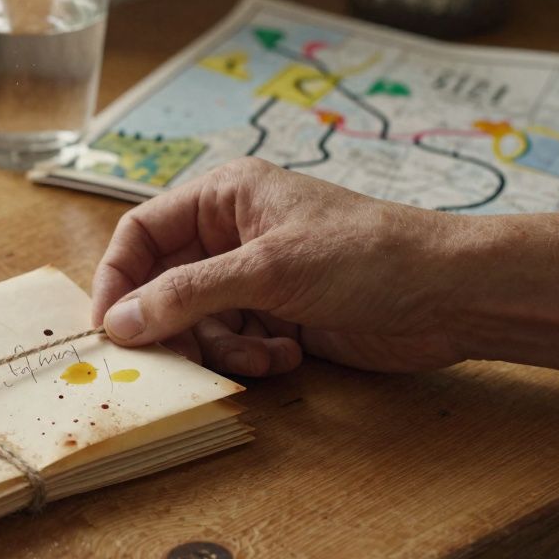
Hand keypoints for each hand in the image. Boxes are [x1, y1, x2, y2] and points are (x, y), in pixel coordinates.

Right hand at [91, 158, 476, 374]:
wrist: (451, 296)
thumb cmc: (366, 256)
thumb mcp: (266, 270)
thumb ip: (186, 295)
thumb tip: (118, 323)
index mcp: (223, 198)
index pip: (141, 233)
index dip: (117, 278)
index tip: (108, 326)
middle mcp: (231, 236)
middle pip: (162, 285)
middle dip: (171, 325)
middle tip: (176, 360)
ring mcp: (254, 278)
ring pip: (196, 323)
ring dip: (220, 348)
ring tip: (259, 355)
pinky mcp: (277, 316)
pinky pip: (233, 344)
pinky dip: (251, 358)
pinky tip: (288, 355)